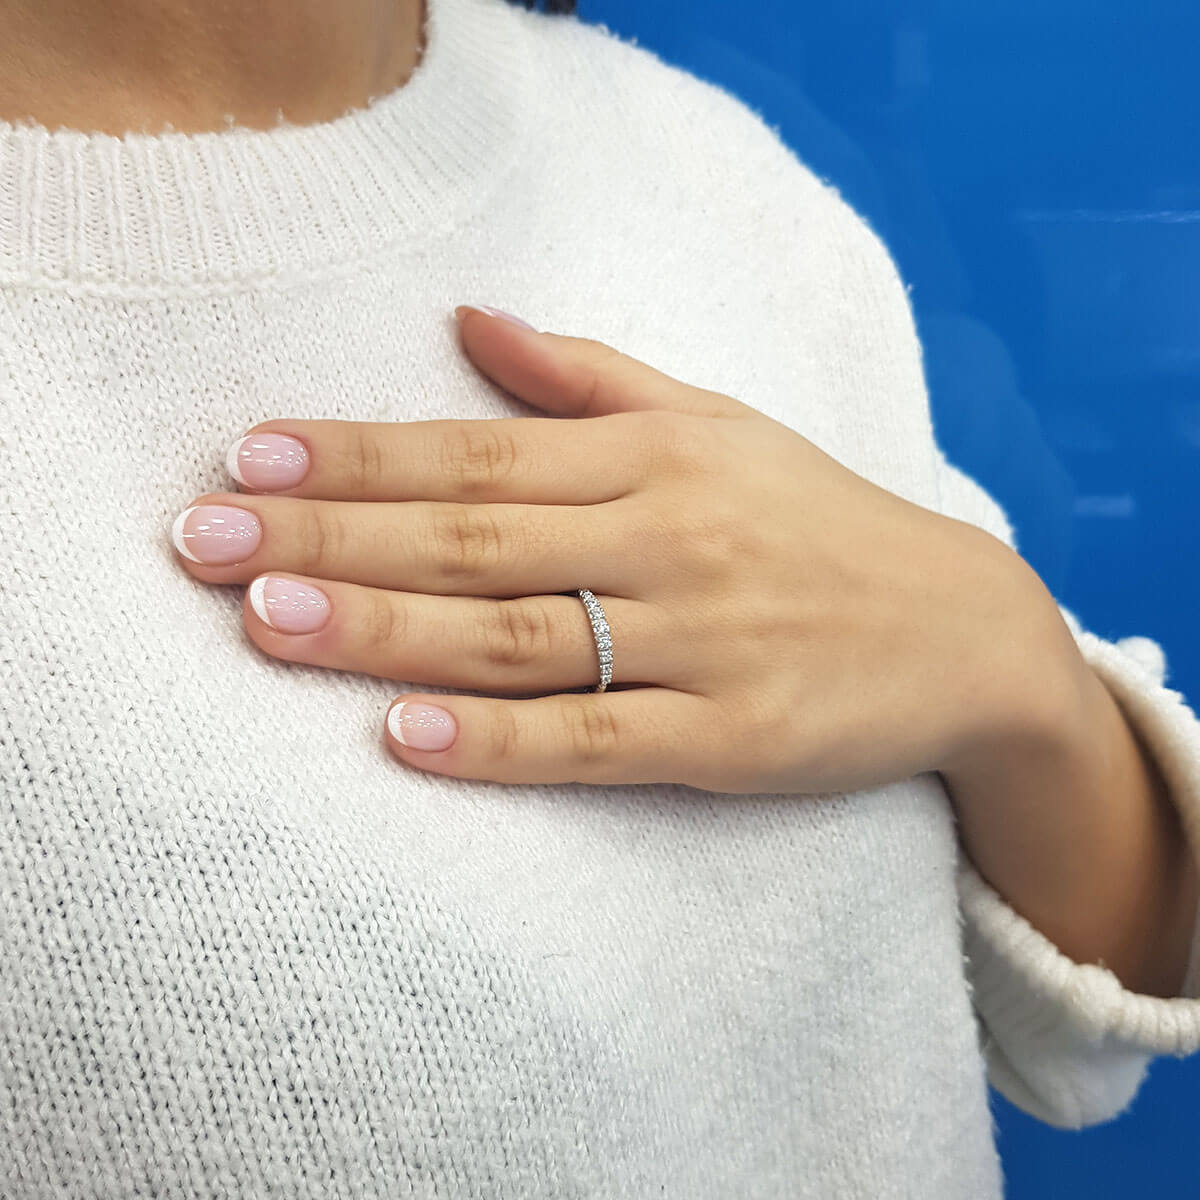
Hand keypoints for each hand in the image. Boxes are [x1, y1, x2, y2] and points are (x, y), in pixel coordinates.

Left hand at [171, 305, 1059, 793]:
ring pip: (519, 636)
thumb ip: (591, 378)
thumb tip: (476, 316)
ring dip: (387, 632)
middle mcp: (670, 539)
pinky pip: (599, 739)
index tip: (250, 458)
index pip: (478, 450)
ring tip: (270, 624)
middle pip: (474, 538)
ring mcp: (701, 642)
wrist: (964, 627)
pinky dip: (501, 742)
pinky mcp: (733, 738)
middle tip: (204, 544)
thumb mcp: (718, 424)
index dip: (359, 454)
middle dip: (332, 539)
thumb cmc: (819, 521)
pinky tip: (408, 738)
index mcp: (657, 458)